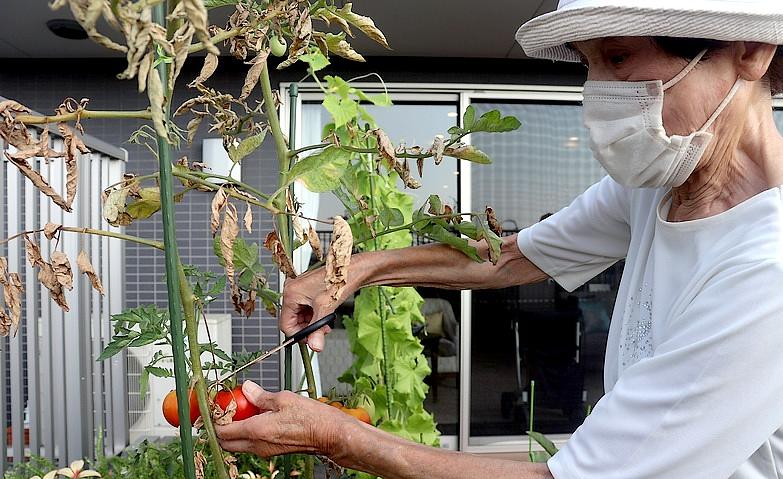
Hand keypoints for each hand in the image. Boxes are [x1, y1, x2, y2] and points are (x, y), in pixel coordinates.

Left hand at [216, 381, 349, 457]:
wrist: (332, 436)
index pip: (222, 431)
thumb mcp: (284, 398)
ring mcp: (266, 450)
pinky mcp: (274, 451)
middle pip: (226, 443)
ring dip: (235, 430)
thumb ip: (261, 396)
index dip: (215, 420)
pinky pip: (253, 444)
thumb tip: (247, 389)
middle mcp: (258, 445)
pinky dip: (249, 432)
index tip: (214, 408)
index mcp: (257, 431)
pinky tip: (259, 416)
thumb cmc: (314, 419)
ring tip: (243, 410)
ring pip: (239, 444)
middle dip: (221, 428)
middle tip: (225, 410)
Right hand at [281, 257, 364, 350]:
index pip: (285, 324)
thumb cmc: (338, 281)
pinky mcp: (308, 290)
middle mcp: (292, 290)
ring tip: (325, 324)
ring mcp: (300, 290)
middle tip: (320, 333)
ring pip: (301, 315)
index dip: (298, 335)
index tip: (310, 340)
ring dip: (313, 323)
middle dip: (308, 328)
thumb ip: (317, 330)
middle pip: (293, 320)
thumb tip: (315, 346)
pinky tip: (325, 316)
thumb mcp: (325, 309)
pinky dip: (316, 315)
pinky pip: (307, 308)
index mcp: (291, 293)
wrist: (352, 270)